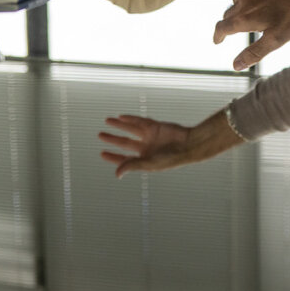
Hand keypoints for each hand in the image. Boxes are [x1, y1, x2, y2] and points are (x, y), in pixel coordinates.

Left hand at [99, 110, 243, 177]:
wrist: (189, 145)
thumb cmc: (171, 158)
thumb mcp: (149, 164)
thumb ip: (132, 166)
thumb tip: (117, 174)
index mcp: (144, 160)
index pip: (125, 158)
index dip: (113, 156)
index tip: (102, 153)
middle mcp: (146, 148)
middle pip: (125, 142)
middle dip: (113, 139)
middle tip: (100, 135)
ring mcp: (150, 136)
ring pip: (131, 130)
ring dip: (119, 126)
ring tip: (107, 121)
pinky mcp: (155, 126)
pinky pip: (140, 121)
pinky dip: (130, 119)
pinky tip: (120, 117)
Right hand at [213, 0, 289, 69]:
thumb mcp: (276, 39)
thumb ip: (255, 52)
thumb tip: (236, 65)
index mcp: (245, 18)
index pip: (222, 27)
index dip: (218, 35)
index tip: (218, 40)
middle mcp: (245, 1)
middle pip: (228, 13)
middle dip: (228, 23)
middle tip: (231, 31)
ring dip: (237, 8)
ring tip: (244, 14)